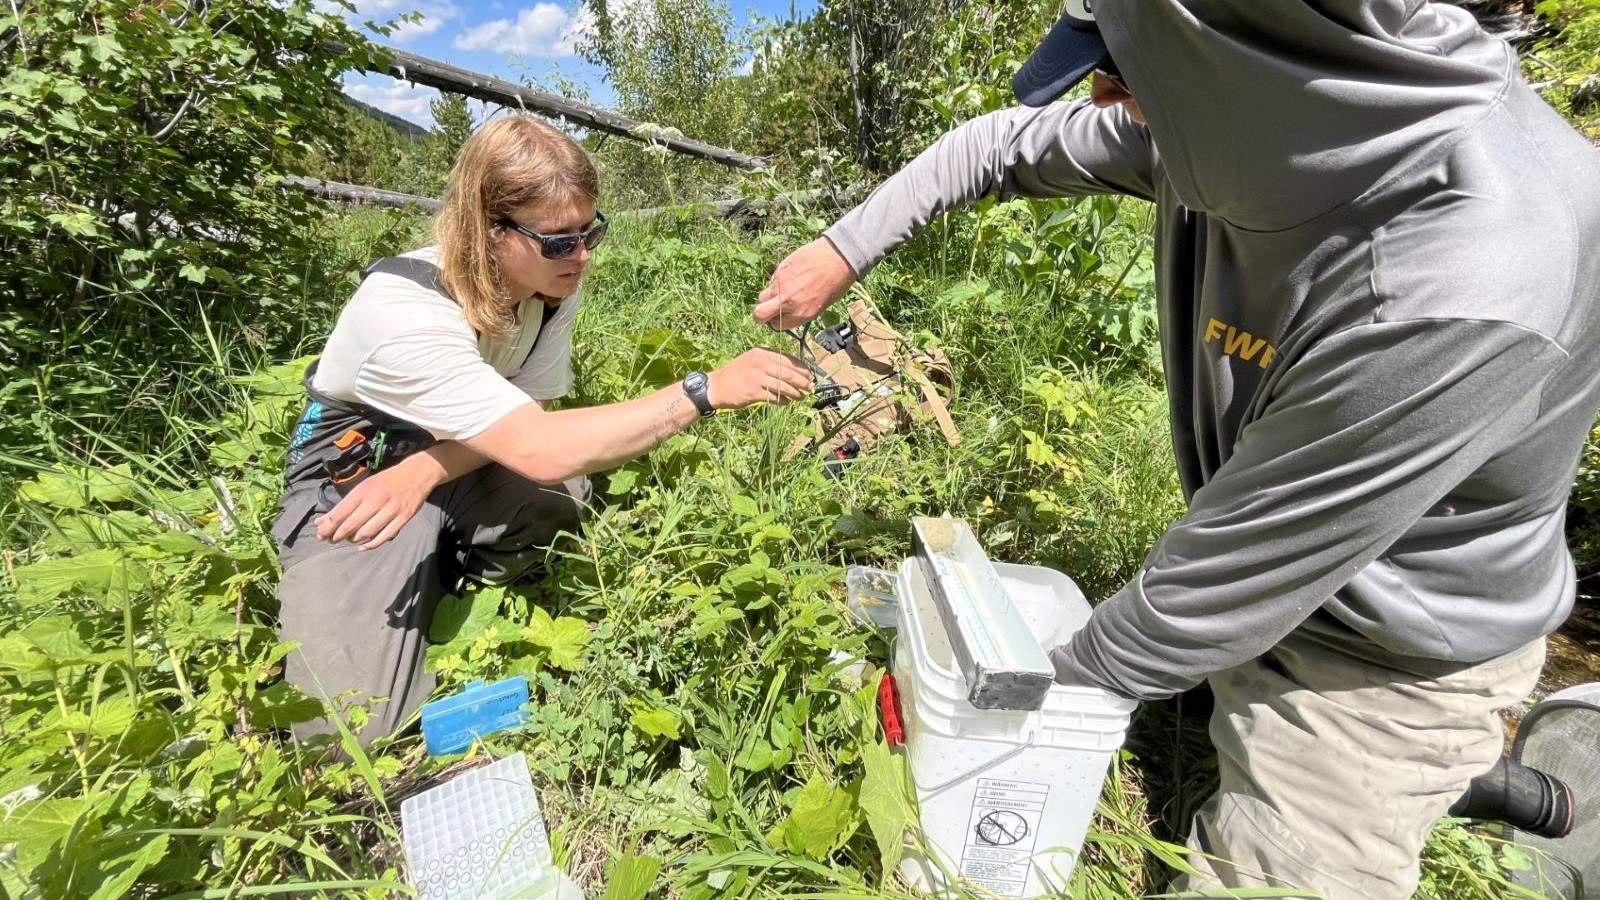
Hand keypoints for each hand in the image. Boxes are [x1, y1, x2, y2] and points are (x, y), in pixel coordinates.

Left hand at [314, 460, 439, 549]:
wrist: (416, 474)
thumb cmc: (386, 481)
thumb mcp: (364, 486)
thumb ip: (343, 505)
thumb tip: (321, 521)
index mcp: (364, 490)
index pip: (340, 513)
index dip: (327, 527)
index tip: (321, 534)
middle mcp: (376, 500)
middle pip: (351, 525)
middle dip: (337, 536)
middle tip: (331, 540)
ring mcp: (391, 509)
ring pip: (367, 532)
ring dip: (354, 540)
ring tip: (349, 540)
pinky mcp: (403, 517)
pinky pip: (385, 536)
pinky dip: (371, 544)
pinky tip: (363, 546)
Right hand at [706, 347, 813, 409]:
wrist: (716, 387)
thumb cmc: (735, 375)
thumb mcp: (751, 361)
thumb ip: (768, 362)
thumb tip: (792, 371)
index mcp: (760, 353)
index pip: (786, 359)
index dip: (801, 368)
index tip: (809, 375)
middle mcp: (759, 362)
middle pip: (787, 372)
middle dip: (801, 381)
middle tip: (810, 387)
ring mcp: (756, 377)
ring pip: (783, 385)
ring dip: (795, 392)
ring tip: (801, 397)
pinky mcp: (753, 391)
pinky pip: (774, 396)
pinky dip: (782, 400)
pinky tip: (786, 403)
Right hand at [754, 238, 854, 330]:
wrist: (838, 257)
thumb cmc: (836, 282)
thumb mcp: (822, 305)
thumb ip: (801, 312)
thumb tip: (787, 313)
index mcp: (801, 313)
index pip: (776, 326)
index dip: (777, 322)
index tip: (780, 316)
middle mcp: (787, 302)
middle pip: (759, 315)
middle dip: (761, 316)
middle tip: (769, 310)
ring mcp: (781, 285)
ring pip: (763, 297)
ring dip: (769, 297)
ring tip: (783, 291)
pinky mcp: (779, 270)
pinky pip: (771, 281)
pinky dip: (776, 283)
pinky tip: (791, 277)